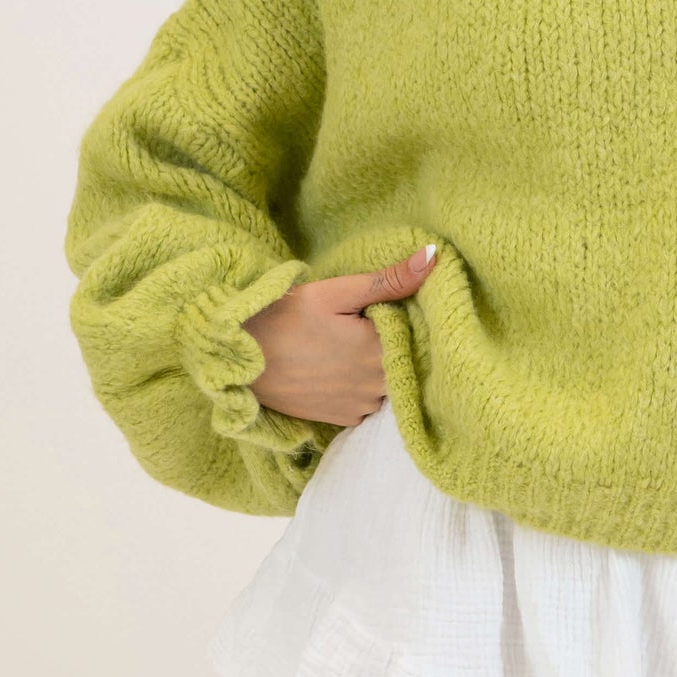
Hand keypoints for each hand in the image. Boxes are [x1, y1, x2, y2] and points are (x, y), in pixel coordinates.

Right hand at [244, 243, 437, 428]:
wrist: (242, 358)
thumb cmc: (287, 318)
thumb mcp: (337, 292)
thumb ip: (389, 280)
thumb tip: (434, 258)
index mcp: (381, 351)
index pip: (419, 335)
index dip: (410, 319)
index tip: (392, 307)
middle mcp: (377, 385)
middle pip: (405, 361)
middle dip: (397, 343)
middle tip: (368, 323)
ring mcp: (360, 406)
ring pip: (389, 382)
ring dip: (381, 366)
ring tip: (354, 345)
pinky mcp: (343, 418)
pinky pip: (369, 402)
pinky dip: (364, 386)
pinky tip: (345, 367)